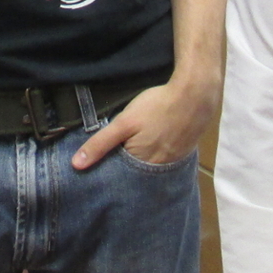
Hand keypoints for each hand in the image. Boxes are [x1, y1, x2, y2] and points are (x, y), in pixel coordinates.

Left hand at [71, 80, 218, 169]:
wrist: (195, 95)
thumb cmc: (157, 107)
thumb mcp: (124, 122)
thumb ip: (100, 143)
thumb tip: (76, 165)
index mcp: (141, 165)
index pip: (118, 177)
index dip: (106, 172)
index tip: (93, 170)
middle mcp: (157, 171)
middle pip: (134, 176)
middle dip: (122, 171)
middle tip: (109, 161)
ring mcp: (172, 163)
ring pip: (148, 170)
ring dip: (138, 166)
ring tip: (127, 154)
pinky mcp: (182, 154)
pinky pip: (162, 163)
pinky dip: (153, 158)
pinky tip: (149, 147)